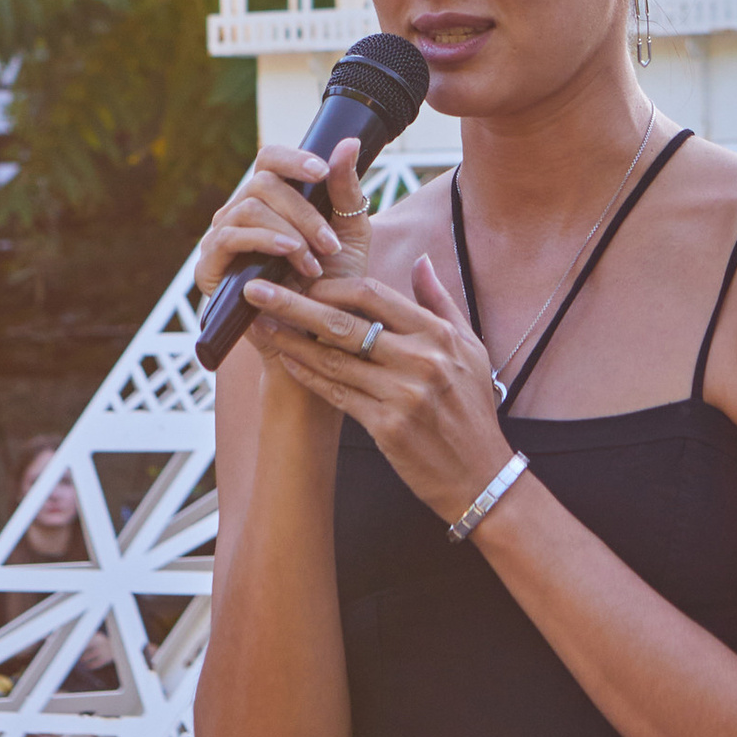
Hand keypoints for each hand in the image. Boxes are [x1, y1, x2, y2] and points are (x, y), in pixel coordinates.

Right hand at [194, 136, 371, 306]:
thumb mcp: (349, 233)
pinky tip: (288, 253)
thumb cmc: (333, 283)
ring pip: (249, 208)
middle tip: (330, 244)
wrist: (316, 335)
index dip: (292, 158)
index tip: (322, 171)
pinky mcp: (209, 266)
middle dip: (303, 212)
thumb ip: (345, 189)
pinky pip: (228, 237)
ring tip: (314, 262)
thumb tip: (349, 142)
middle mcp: (241, 211)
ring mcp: (222, 237)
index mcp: (271, 199)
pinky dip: (263, 240)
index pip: (269, 159)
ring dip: (289, 232)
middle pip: (263, 182)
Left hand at [243, 253, 511, 530]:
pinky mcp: (388, 428)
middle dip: (293, 303)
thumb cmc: (472, 410)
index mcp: (438, 335)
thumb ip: (440, 302)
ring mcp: (404, 395)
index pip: (372, 294)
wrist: (481, 476)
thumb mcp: (470, 348)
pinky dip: (309, 377)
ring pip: (333, 359)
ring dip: (291, 340)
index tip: (302, 280)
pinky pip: (338, 395)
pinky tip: (286, 363)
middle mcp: (422, 360)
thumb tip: (420, 260)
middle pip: (344, 321)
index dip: (330, 284)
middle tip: (254, 290)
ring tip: (260, 325)